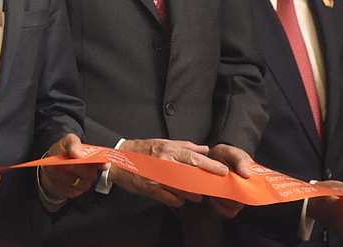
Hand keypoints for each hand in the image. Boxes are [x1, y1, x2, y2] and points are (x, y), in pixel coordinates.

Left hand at [40, 134, 107, 200]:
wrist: (51, 165)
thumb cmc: (62, 152)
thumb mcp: (67, 141)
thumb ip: (73, 143)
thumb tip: (78, 154)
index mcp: (92, 158)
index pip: (102, 163)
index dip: (102, 164)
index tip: (102, 165)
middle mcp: (91, 173)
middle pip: (88, 174)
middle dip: (75, 167)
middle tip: (66, 163)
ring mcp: (83, 184)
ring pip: (75, 182)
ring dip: (62, 174)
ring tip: (53, 166)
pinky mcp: (74, 193)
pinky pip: (67, 190)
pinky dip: (58, 182)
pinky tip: (53, 175)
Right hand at [109, 139, 228, 207]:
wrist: (119, 159)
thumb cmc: (142, 150)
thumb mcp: (163, 142)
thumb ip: (184, 145)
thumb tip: (204, 148)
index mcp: (168, 150)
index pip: (194, 158)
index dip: (210, 165)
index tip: (222, 171)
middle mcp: (165, 163)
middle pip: (191, 175)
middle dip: (204, 182)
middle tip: (213, 186)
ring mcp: (158, 178)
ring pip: (183, 189)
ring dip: (193, 194)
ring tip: (198, 195)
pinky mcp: (152, 189)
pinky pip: (171, 199)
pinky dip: (178, 201)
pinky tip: (180, 200)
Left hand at [207, 144, 253, 216]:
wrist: (214, 155)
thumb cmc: (227, 154)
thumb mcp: (233, 153)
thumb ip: (240, 161)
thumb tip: (247, 174)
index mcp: (252, 179)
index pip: (258, 192)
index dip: (251, 194)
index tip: (238, 188)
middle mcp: (245, 190)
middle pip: (244, 202)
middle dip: (232, 197)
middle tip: (222, 187)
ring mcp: (236, 196)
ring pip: (234, 208)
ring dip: (224, 202)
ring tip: (216, 191)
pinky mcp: (226, 201)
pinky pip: (226, 211)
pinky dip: (219, 207)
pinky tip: (213, 198)